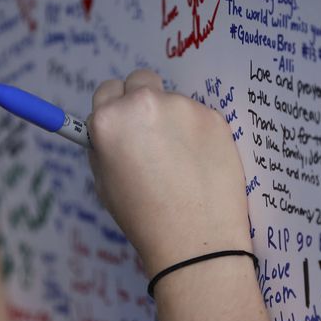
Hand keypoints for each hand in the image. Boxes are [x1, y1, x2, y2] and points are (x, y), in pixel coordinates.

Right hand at [88, 69, 251, 277]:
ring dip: (173, 121)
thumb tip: (111, 125)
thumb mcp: (105, 182)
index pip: (107, 89)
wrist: (195, 240)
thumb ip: (105, 146)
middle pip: (140, 80)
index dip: (114, 108)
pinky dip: (199, 135)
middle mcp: (145, 103)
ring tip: (181, 164)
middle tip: (151, 134)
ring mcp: (184, 107)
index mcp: (110, 119)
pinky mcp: (215, 117)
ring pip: (174, 102)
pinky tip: (200, 166)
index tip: (124, 124)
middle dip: (142, 99)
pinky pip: (200, 118)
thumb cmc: (144, 218)